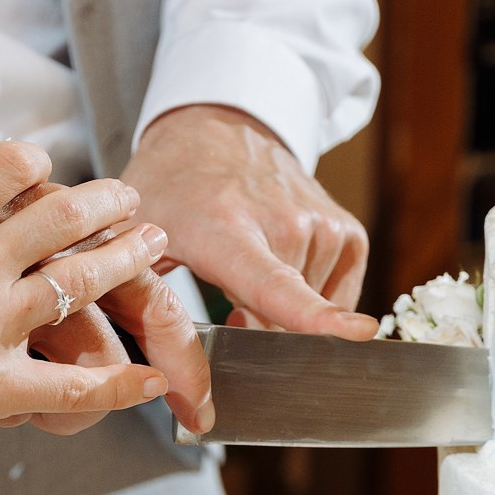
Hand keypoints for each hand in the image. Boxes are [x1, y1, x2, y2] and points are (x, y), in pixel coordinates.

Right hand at [0, 142, 179, 490]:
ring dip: (125, 261)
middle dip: (106, 201)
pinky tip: (151, 378)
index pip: (8, 166)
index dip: (34, 161)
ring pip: (80, 284)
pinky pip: (72, 387)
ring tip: (150, 250)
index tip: (44, 168)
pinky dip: (119, 385)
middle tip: (127, 198)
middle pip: (63, 217)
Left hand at [122, 105, 378, 338]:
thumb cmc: (172, 188)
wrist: (217, 127)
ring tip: (249, 275)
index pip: (275, 285)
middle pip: (282, 325)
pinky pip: (335, 296)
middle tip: (223, 307)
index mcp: (228, 231)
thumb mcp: (138, 238)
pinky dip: (310, 300)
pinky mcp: (348, 232)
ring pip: (307, 314)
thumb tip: (136, 367)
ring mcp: (322, 226)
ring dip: (278, 312)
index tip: (358, 334)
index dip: (313, 316)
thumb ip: (137, 298)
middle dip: (252, 334)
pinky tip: (280, 273)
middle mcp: (286, 224)